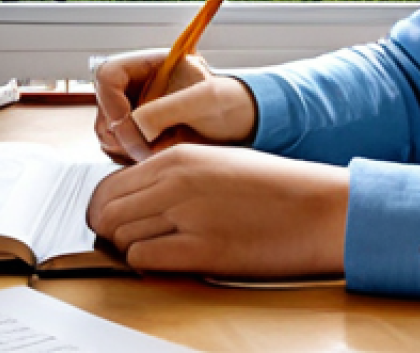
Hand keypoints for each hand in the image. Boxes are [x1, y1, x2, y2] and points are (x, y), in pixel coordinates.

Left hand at [87, 144, 347, 277]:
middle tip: (127, 239)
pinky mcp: (201, 250)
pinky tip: (169, 258)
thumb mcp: (215, 162)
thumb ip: (173, 174)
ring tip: (155, 247)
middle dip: (109, 229)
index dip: (105, 207)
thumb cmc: (270, 186)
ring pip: (119, 235)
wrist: (314, 207)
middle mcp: (176, 181)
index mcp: (179, 157)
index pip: (110, 184)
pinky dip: (146, 262)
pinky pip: (143, 258)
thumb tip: (135, 198)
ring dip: (129, 246)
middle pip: (106, 211)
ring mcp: (187, 215)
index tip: (115, 219)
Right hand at [93, 50, 256, 163]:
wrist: (240, 123)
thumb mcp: (203, 99)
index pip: (108, 76)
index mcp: (149, 66)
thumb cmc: (229, 101)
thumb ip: (165, 109)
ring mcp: (134, 113)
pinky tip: (161, 156)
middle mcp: (136, 89)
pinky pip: (119, 153)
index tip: (129, 125)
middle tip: (152, 147)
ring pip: (108, 136)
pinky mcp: (137, 137)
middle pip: (104, 111)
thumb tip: (133, 125)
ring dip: (130, 150)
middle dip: (124, 135)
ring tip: (164, 149)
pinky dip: (134, 160)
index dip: (111, 101)